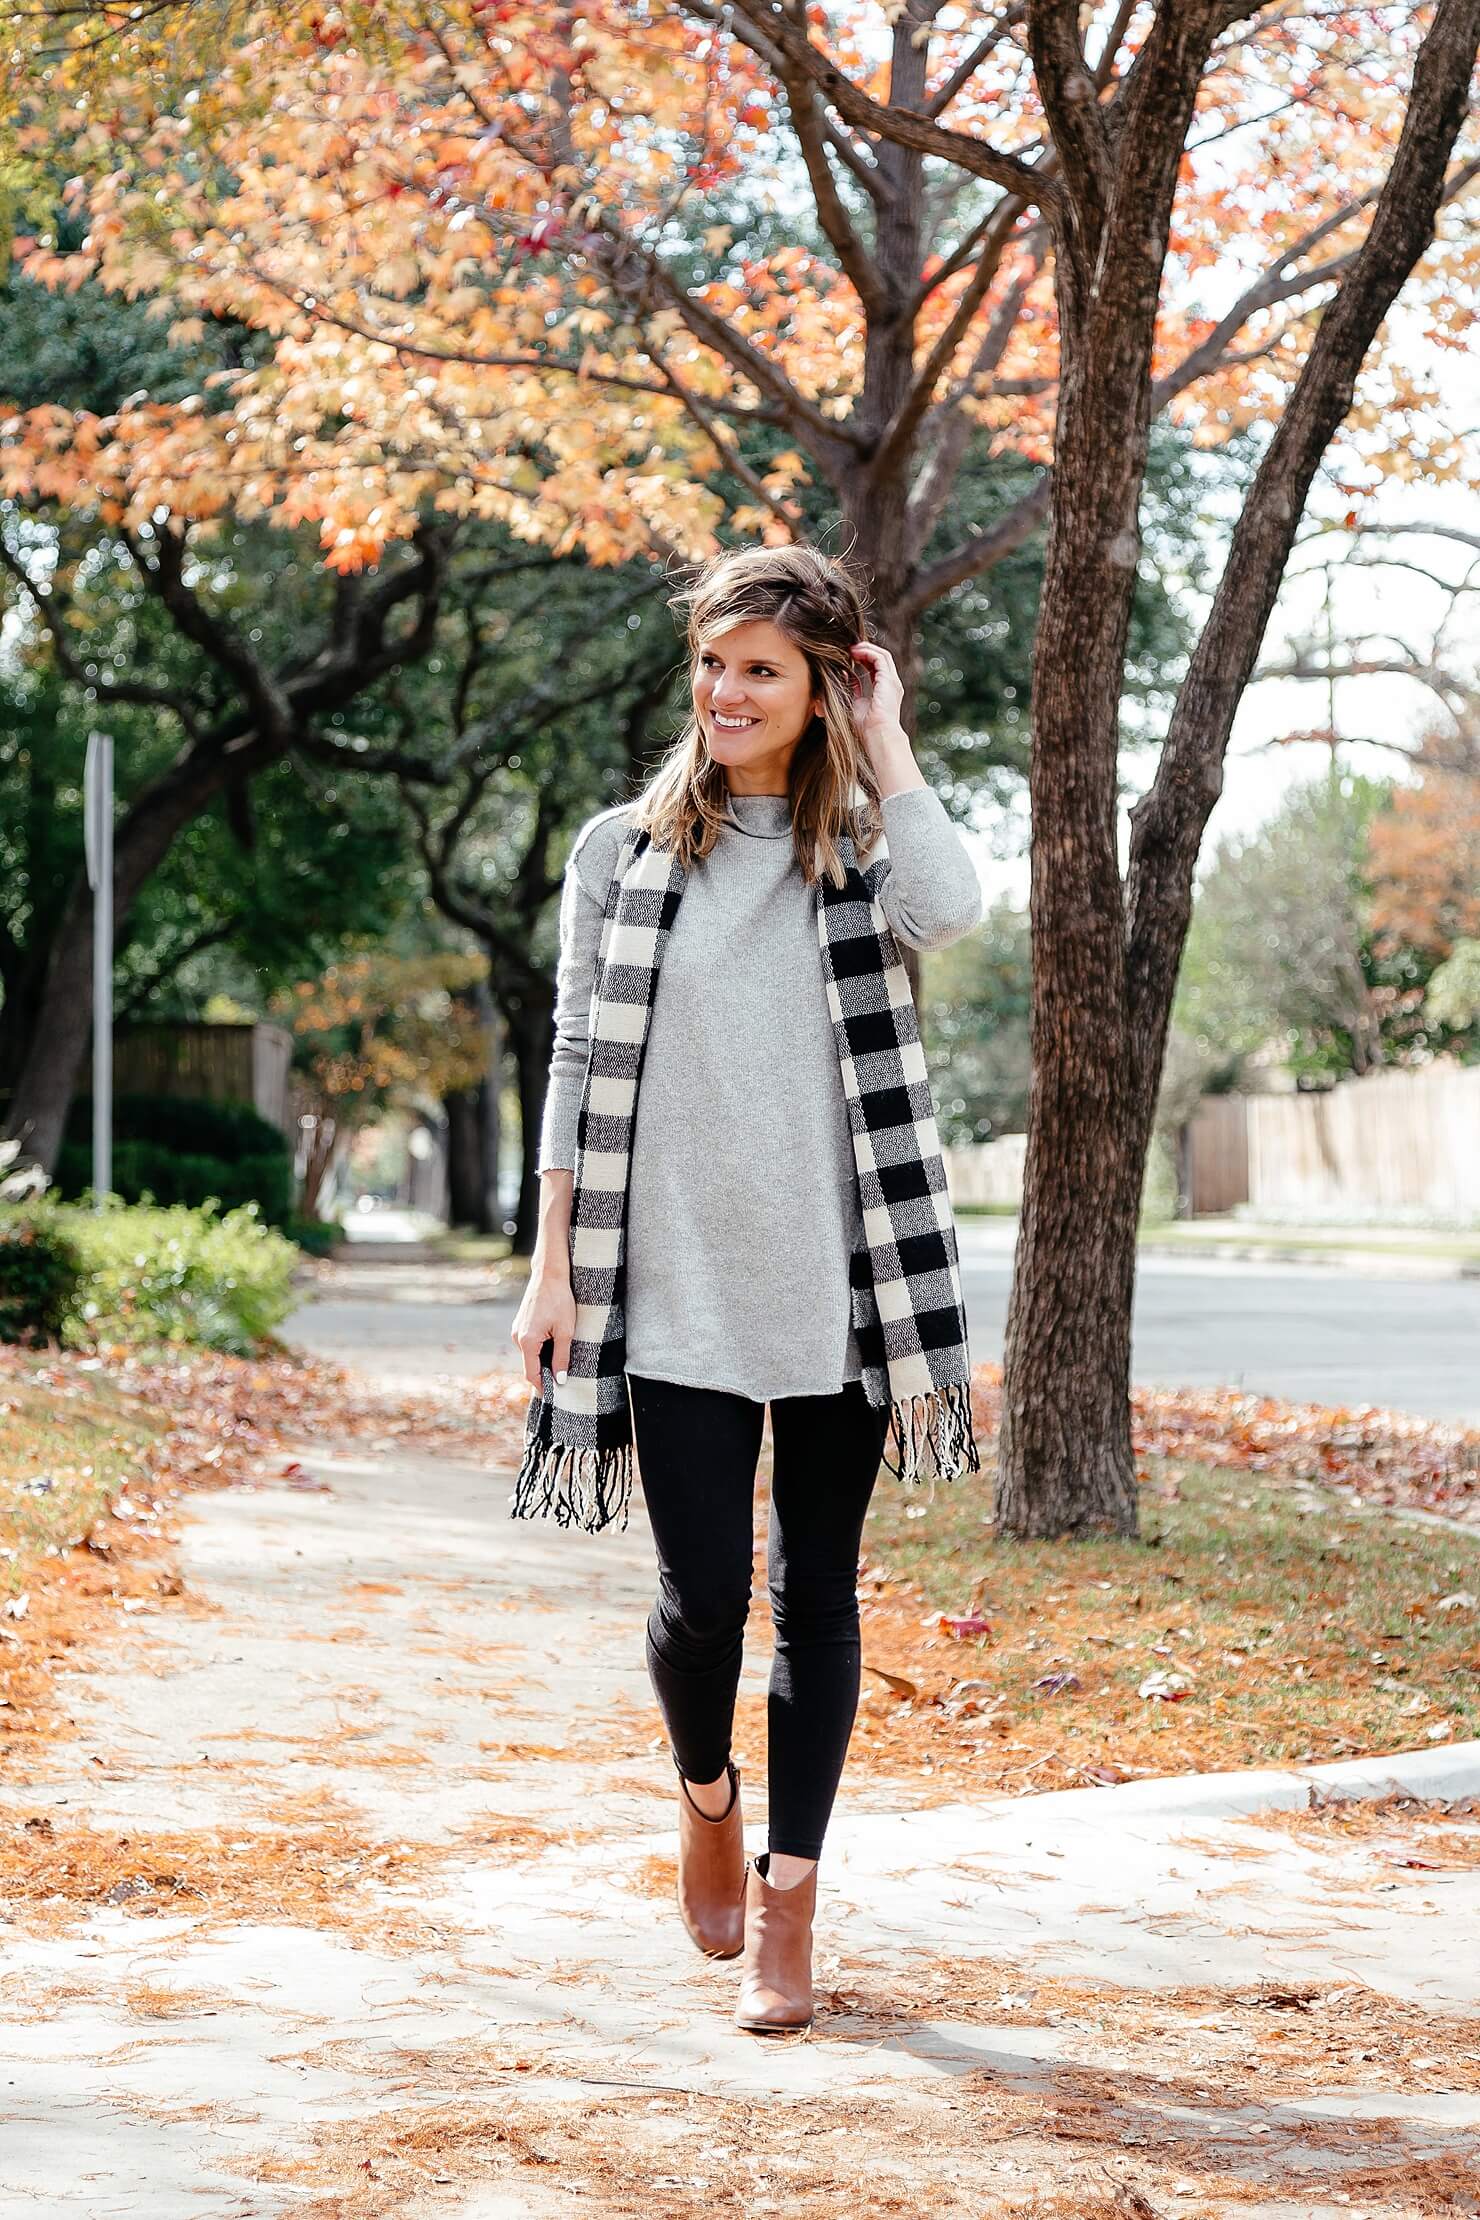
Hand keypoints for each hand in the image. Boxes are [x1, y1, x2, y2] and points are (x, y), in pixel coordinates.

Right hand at [511, 1264, 576, 1388]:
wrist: (549, 1274)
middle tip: (564, 1379)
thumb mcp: (565, 1331)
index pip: (532, 1374)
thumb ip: (562, 1356)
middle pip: (530, 1365)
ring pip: (530, 1355)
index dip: (543, 1386)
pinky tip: (555, 1344)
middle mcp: (517, 1338)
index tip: (556, 1395)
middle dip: (545, 1373)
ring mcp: (517, 1330)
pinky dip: (541, 1349)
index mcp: (527, 1341)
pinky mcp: (520, 1325)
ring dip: (544, 1360)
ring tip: (562, 1359)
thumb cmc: (560, 1300)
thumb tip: (560, 1379)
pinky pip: (530, 1344)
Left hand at [849, 640, 921, 794]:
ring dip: (866, 648)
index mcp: (884, 691)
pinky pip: (880, 658)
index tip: (848, 657)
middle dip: (865, 650)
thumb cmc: (866, 728)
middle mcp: (890, 684)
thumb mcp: (854, 706)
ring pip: (882, 655)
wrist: (877, 735)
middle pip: (880, 659)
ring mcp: (892, 681)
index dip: (863, 660)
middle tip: (849, 648)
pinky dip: (868, 652)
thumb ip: (850, 692)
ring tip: (851, 648)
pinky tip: (854, 653)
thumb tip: (836, 682)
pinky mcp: (889, 680)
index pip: (875, 668)